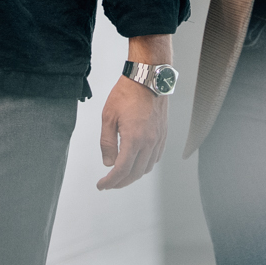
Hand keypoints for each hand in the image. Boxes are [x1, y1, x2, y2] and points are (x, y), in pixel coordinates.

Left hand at [96, 74, 167, 189]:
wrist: (148, 78)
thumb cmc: (126, 94)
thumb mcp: (108, 117)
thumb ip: (107, 142)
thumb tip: (108, 163)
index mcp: (134, 139)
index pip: (122, 170)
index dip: (111, 181)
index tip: (102, 186)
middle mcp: (149, 142)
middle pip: (135, 173)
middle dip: (121, 182)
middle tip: (109, 184)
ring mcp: (158, 139)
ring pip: (147, 167)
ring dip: (133, 175)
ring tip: (121, 175)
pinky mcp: (163, 135)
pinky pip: (156, 157)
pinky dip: (145, 165)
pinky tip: (137, 162)